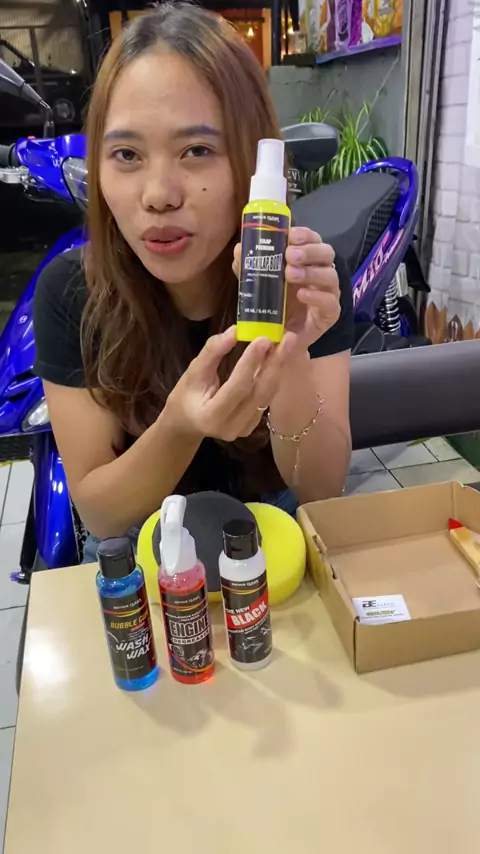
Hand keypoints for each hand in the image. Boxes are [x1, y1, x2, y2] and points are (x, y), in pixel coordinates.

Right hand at [164, 327, 294, 441]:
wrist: (187, 423)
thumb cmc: (185, 395)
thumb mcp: (193, 371)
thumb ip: (213, 352)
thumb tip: (235, 331)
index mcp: (211, 416)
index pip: (237, 387)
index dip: (251, 363)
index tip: (264, 339)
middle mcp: (231, 427)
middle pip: (258, 393)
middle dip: (274, 364)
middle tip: (287, 338)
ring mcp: (243, 430)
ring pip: (266, 397)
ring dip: (277, 369)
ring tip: (286, 344)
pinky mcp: (251, 427)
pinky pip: (265, 400)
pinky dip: (272, 378)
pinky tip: (277, 359)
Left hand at [234, 226, 339, 352]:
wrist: (281, 338)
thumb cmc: (275, 306)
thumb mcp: (259, 284)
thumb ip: (250, 268)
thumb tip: (239, 249)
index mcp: (307, 260)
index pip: (312, 240)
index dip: (305, 234)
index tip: (291, 234)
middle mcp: (321, 272)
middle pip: (326, 253)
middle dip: (309, 251)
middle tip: (290, 255)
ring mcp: (328, 293)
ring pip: (330, 276)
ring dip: (310, 272)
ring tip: (290, 274)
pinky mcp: (330, 314)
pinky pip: (329, 302)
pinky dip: (316, 296)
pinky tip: (301, 294)